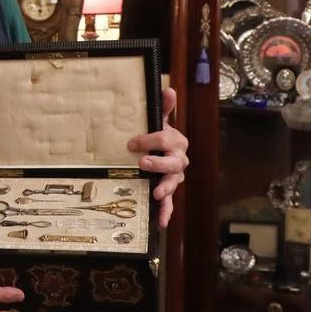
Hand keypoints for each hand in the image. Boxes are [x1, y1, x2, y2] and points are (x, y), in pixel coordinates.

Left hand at [127, 87, 189, 227]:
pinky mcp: (168, 191)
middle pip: (173, 162)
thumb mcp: (158, 121)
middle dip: (159, 163)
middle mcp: (179, 159)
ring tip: (157, 194)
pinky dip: (166, 212)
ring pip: (174, 182)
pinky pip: (170, 202)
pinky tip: (161, 222)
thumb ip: (163, 108)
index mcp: (176, 141)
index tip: (131, 143)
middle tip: (143, 163)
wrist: (161, 151)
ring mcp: (175, 176)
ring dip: (166, 188)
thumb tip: (169, 88)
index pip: (164, 139)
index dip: (149, 140)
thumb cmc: (156, 136)